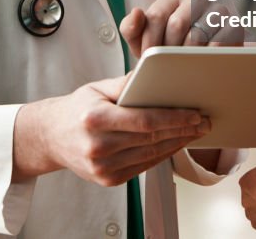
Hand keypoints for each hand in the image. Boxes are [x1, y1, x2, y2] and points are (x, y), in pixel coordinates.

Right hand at [13, 74, 209, 185]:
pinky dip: (163, 154)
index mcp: (95, 120)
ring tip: (195, 131)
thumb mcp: (97, 88)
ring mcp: (103, 167)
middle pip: (152, 138)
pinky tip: (175, 143)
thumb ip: (126, 84)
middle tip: (204, 121)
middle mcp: (98, 147)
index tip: (195, 113)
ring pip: (152, 155)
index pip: (144, 120)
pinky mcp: (108, 179)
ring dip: (178, 143)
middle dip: (183, 130)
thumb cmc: (76, 109)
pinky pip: (144, 165)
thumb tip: (155, 75)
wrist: (51, 137)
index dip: (174, 118)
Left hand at [120, 0, 244, 58]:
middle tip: (164, 67)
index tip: (146, 60)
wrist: (199, 66)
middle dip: (167, 51)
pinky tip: (201, 66)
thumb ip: (131, 28)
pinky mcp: (235, 26)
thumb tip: (137, 12)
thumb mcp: (143, 42)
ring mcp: (218, 10)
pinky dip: (207, 57)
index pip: (155, 16)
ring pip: (197, 34)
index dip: (148, 42)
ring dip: (186, 56)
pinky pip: (219, 42)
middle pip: (176, 25)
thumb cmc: (166, 52)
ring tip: (181, 68)